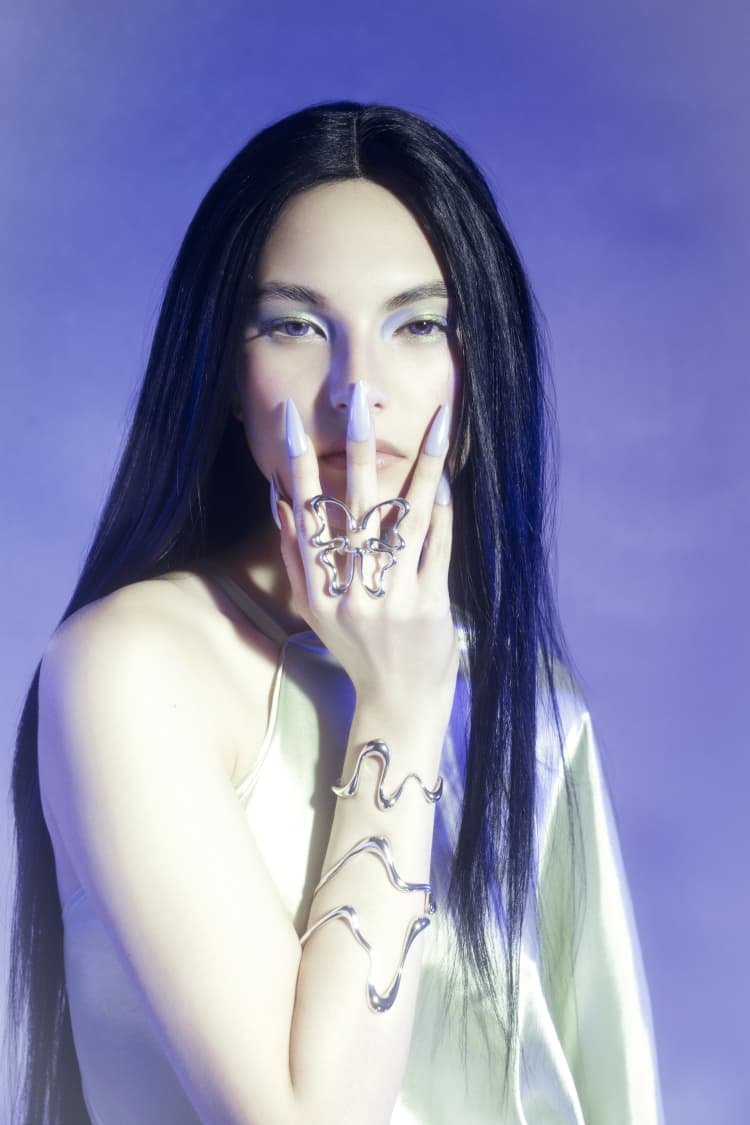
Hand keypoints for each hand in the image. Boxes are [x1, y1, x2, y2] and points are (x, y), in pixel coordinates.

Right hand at [276, 385, 458, 715]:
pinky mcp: (430, 607)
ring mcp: (392, 601)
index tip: (292, 421)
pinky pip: (437, 549)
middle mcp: (351, 594)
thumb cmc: (357, 650)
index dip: (298, 466)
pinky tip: (446, 477)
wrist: (399, 702)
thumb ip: (296, 557)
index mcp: (318, 591)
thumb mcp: (315, 609)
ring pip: (405, 521)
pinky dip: (442, 513)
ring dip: (422, 468)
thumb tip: (280, 499)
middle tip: (358, 404)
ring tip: (436, 423)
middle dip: (357, 451)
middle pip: (354, 510)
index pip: (306, 516)